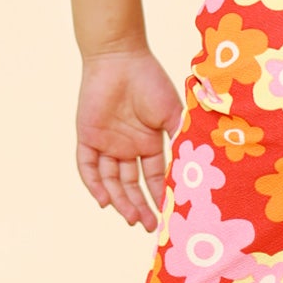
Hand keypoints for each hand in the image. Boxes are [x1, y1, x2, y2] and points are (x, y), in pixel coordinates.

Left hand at [75, 47, 184, 230]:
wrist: (120, 56)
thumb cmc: (150, 81)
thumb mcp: (172, 114)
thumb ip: (180, 141)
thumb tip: (196, 171)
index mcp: (148, 142)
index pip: (152, 178)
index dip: (159, 197)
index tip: (168, 216)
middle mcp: (126, 147)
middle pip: (131, 186)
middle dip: (140, 207)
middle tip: (149, 226)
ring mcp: (106, 143)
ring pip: (111, 181)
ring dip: (120, 201)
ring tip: (131, 218)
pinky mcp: (87, 137)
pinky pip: (87, 167)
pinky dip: (94, 185)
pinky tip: (104, 201)